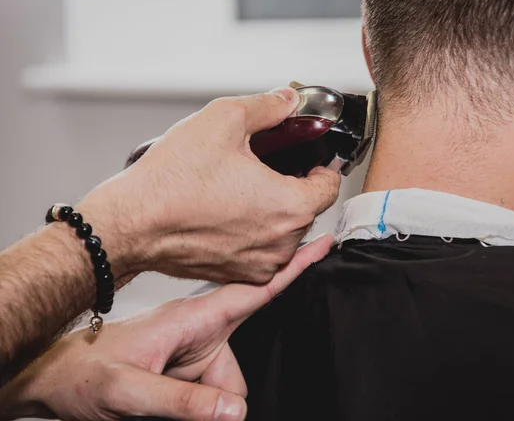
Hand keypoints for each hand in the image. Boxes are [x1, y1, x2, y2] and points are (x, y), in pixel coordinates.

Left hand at [0, 236, 333, 420]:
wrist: (60, 376)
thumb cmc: (85, 371)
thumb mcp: (128, 390)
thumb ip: (184, 400)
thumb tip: (235, 411)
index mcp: (194, 317)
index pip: (256, 288)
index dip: (292, 265)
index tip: (321, 243)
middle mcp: (202, 329)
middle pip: (243, 363)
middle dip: (226, 394)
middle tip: (187, 407)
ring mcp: (196, 348)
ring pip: (229, 387)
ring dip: (206, 408)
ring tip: (160, 408)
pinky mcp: (190, 366)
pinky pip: (215, 392)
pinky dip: (203, 408)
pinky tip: (173, 410)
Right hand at [76, 88, 340, 284]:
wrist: (130, 224)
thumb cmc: (171, 181)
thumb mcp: (223, 119)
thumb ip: (267, 106)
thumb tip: (288, 101)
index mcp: (289, 207)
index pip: (330, 186)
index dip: (322, 166)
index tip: (310, 158)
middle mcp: (280, 243)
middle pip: (307, 208)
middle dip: (293, 184)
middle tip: (265, 166)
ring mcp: (258, 263)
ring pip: (284, 229)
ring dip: (272, 208)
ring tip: (240, 187)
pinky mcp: (237, 274)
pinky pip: (261, 249)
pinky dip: (253, 230)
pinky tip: (226, 210)